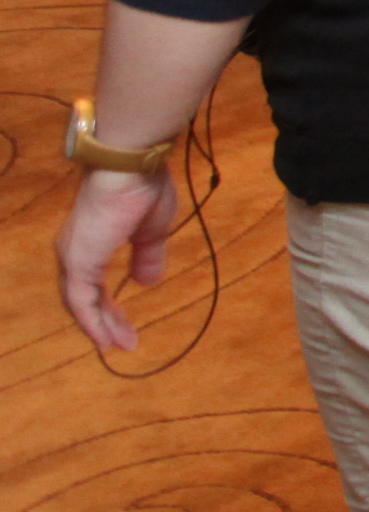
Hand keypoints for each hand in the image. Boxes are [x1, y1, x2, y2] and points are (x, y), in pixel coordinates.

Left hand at [55, 166, 183, 353]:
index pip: (94, 284)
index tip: (126, 326)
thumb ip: (147, 256)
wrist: (130, 168)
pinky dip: (93, 323)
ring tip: (121, 344)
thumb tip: (147, 282)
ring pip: (80, 303)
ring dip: (100, 326)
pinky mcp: (78, 264)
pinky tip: (107, 339)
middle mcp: (75, 253)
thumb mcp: (152, 230)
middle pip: (85, 298)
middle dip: (106, 321)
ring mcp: (74, 259)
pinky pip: (82, 302)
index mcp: (91, 242)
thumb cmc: (142, 190)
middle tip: (126, 341)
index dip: (109, 306)